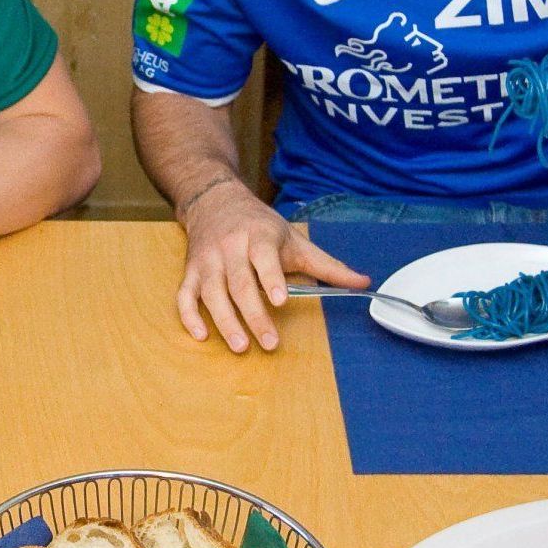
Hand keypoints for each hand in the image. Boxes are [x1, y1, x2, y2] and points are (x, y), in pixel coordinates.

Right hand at [178, 179, 369, 352]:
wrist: (215, 201)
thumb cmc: (261, 226)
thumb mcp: (295, 240)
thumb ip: (328, 266)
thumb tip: (363, 283)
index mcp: (259, 236)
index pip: (264, 258)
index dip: (271, 279)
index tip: (280, 300)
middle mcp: (230, 248)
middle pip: (239, 283)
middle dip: (253, 314)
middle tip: (269, 342)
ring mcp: (207, 261)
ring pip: (212, 293)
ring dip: (224, 321)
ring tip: (240, 346)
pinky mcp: (191, 272)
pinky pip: (184, 296)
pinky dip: (189, 317)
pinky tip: (201, 336)